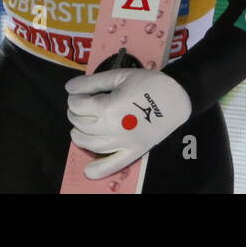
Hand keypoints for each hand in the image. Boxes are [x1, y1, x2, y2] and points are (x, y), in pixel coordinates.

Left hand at [66, 68, 190, 179]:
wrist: (176, 97)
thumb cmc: (149, 83)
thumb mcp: (119, 76)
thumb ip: (92, 82)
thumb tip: (70, 87)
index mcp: (109, 107)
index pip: (79, 106)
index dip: (74, 98)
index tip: (77, 94)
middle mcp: (113, 128)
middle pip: (81, 124)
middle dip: (75, 114)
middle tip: (80, 106)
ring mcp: (124, 143)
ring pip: (90, 145)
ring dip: (79, 136)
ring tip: (79, 128)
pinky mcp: (134, 151)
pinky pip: (113, 165)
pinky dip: (98, 170)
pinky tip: (87, 170)